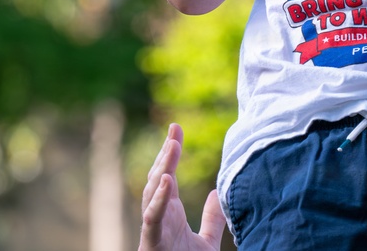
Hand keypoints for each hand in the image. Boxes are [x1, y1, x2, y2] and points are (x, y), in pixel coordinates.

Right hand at [139, 124, 225, 250]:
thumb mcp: (207, 243)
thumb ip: (211, 220)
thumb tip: (214, 193)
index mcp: (169, 213)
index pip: (168, 175)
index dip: (171, 151)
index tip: (176, 128)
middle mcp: (159, 216)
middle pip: (158, 177)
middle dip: (165, 153)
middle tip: (175, 129)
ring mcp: (153, 228)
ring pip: (152, 192)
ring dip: (162, 168)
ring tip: (172, 146)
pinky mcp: (152, 242)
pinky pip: (152, 217)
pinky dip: (158, 199)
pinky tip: (167, 179)